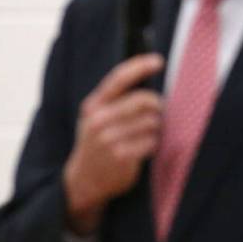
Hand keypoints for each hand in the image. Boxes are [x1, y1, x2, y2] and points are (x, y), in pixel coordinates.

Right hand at [62, 53, 163, 234]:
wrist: (83, 180)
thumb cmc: (96, 142)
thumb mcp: (96, 117)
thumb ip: (115, 99)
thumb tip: (148, 79)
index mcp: (93, 105)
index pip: (119, 78)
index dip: (140, 66)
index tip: (158, 61)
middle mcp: (99, 120)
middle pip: (143, 100)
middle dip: (156, 104)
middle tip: (157, 110)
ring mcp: (109, 139)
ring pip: (152, 121)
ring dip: (155, 127)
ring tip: (146, 133)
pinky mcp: (122, 156)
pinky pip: (152, 141)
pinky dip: (153, 143)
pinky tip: (142, 148)